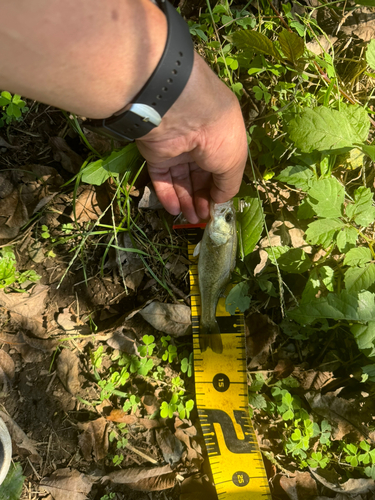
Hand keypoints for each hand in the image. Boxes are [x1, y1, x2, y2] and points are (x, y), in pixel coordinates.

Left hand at [136, 53, 247, 222]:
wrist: (184, 115)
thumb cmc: (218, 136)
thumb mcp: (234, 163)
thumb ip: (229, 186)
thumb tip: (220, 202)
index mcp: (222, 140)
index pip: (220, 169)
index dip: (218, 190)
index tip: (216, 209)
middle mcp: (199, 143)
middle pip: (199, 177)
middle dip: (201, 199)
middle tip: (201, 218)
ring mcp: (177, 149)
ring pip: (181, 180)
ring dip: (186, 201)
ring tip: (190, 219)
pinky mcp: (157, 154)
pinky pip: (162, 177)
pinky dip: (167, 194)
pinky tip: (174, 210)